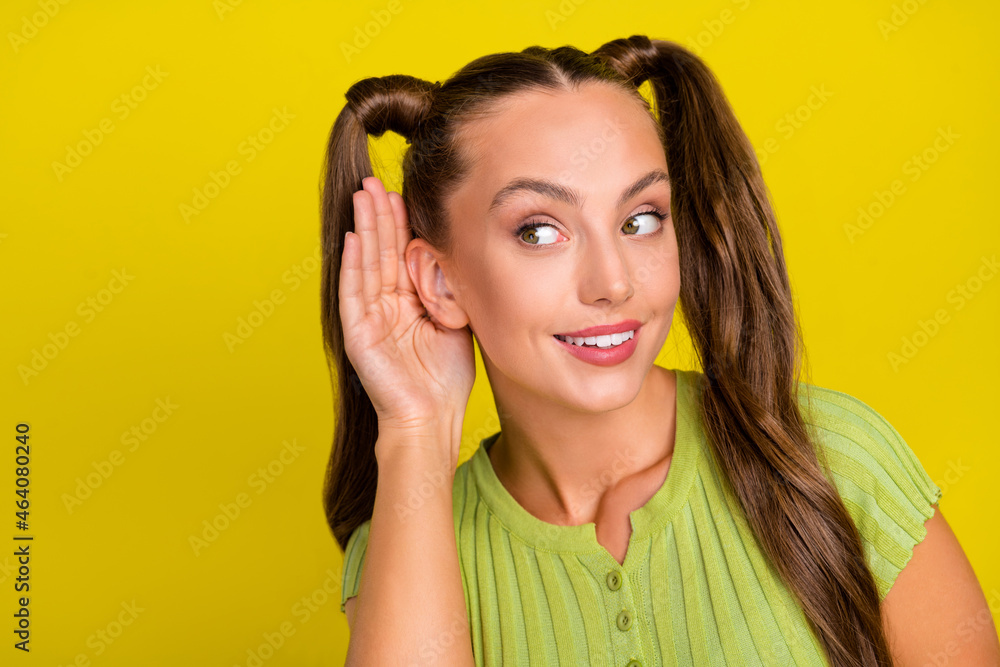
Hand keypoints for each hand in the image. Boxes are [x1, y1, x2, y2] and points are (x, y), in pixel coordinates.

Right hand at [338, 176, 474, 431]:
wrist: (432, 417)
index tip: (403, 191)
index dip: (401, 223)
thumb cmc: (446, 376)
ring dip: (364, 228)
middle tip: (376, 181)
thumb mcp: (456, 320)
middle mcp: (385, 305)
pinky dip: (353, 264)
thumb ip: (451, 288)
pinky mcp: (358, 333)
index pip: (402, 253)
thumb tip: (457, 252)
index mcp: (407, 301)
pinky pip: (353, 292)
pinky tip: (353, 237)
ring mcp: (369, 317)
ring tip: (363, 195)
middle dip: (379, 215)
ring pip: (366, 263)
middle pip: (381, 251)